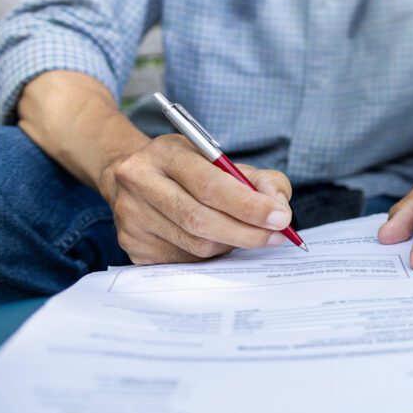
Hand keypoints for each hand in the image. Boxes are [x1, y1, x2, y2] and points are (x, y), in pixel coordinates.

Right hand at [99, 134, 293, 263]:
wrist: (135, 177)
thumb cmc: (190, 170)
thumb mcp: (223, 161)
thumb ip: (260, 180)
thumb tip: (279, 210)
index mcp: (165, 153)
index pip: (210, 185)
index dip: (248, 205)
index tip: (281, 218)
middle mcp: (140, 182)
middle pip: (200, 219)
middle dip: (246, 232)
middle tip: (276, 236)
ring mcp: (131, 216)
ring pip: (195, 244)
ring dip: (230, 244)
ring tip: (247, 235)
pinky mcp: (133, 244)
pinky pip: (184, 260)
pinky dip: (210, 255)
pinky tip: (217, 240)